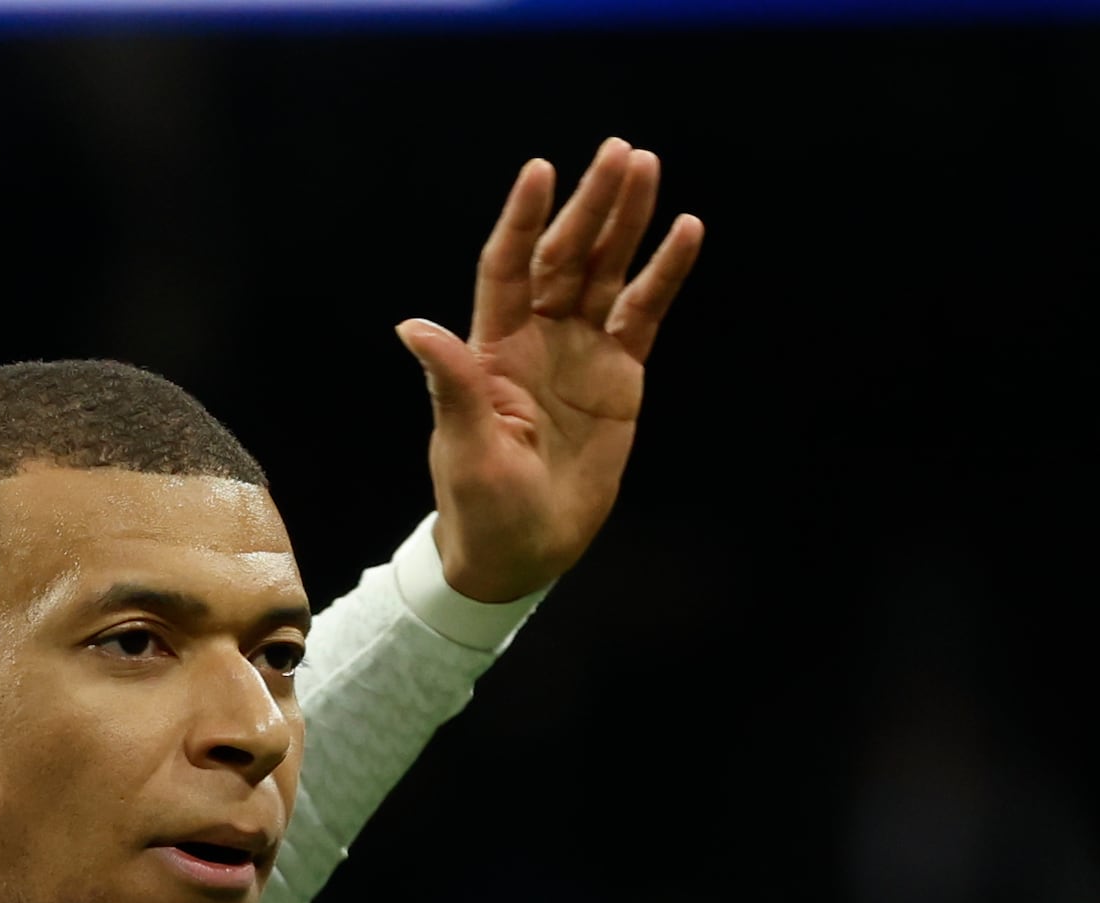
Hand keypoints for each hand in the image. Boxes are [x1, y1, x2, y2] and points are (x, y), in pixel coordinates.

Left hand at [402, 139, 704, 606]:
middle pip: (566, 256)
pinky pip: (644, 314)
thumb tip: (413, 328)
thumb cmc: (482, 506)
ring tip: (647, 168)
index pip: (508, 268)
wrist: (523, 552)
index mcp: (492, 350)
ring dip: (626, 222)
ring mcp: (581, 351)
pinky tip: (686, 232)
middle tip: (618, 153)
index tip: (540, 171)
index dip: (524, 221)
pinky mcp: (620, 374)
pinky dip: (664, 274)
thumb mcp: (465, 449)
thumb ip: (452, 386)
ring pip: (607, 272)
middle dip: (590, 205)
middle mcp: (538, 337)